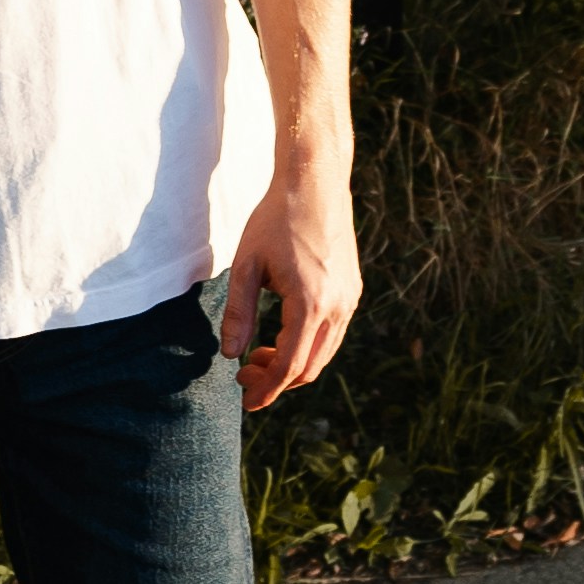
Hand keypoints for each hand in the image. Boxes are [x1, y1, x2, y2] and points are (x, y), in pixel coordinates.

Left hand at [218, 153, 360, 413]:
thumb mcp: (246, 265)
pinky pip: (333, 334)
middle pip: (310, 368)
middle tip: (244, 375)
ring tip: (258, 355)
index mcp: (310, 303)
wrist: (315, 183)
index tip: (245, 400)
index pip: (289, 365)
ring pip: (324, 353)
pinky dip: (308, 345)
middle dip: (277, 380)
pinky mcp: (353, 290)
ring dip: (293, 364)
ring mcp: (350, 299)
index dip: (266, 389)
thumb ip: (239, 312)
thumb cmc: (276, 219)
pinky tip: (282, 333)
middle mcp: (337, 307)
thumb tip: (231, 355)